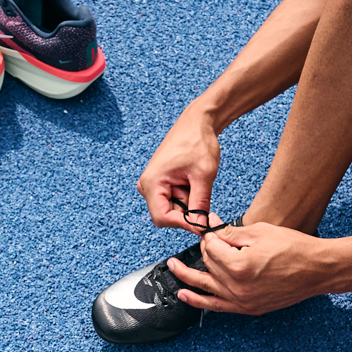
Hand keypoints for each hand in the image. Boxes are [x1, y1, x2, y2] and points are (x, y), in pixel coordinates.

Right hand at [136, 109, 221, 228]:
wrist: (196, 124)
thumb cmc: (197, 142)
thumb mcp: (203, 176)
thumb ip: (200, 204)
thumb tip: (201, 227)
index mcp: (152, 183)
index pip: (162, 218)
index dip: (183, 224)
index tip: (202, 225)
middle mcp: (148, 186)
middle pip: (166, 215)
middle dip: (186, 211)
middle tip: (202, 195)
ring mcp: (153, 185)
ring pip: (172, 209)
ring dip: (188, 202)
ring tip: (197, 182)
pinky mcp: (161, 184)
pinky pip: (174, 200)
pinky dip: (187, 196)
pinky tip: (193, 181)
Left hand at [165, 221, 340, 316]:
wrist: (318, 269)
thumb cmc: (295, 249)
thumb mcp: (260, 232)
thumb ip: (230, 233)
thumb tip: (212, 230)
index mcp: (239, 266)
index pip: (211, 247)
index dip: (210, 234)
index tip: (211, 227)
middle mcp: (237, 287)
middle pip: (209, 265)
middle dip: (205, 249)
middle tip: (206, 238)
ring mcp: (243, 301)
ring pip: (206, 287)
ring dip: (186, 277)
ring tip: (172, 269)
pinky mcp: (249, 308)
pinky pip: (217, 306)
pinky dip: (199, 301)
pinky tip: (186, 295)